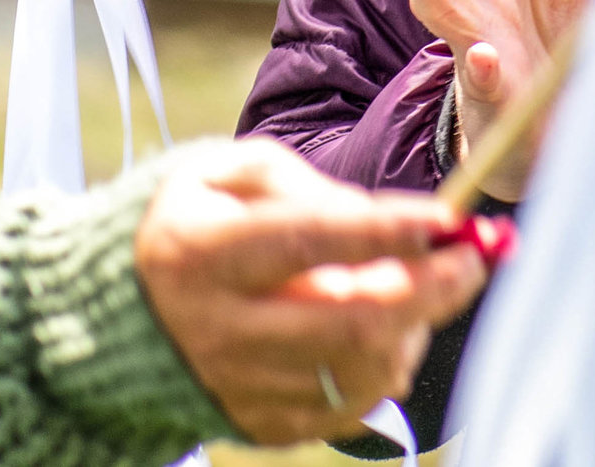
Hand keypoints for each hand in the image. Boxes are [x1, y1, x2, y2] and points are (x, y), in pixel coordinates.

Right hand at [135, 138, 484, 446]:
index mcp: (202, 253)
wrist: (119, 312)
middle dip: (430, 288)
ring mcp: (238, 385)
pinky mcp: (256, 422)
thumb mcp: (226, 173)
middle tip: (475, 256)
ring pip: (358, 371)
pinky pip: (347, 407)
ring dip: (415, 327)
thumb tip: (375, 218)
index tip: (445, 217)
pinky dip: (387, 367)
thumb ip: (302, 184)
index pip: (305, 242)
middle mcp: (218, 328)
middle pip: (348, 321)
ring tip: (427, 287)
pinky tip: (394, 329)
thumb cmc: (194, 221)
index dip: (383, 230)